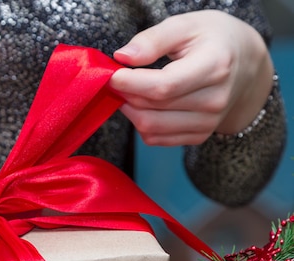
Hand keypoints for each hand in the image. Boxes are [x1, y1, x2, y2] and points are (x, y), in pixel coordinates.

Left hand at [109, 10, 274, 145]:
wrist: (245, 65)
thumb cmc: (212, 40)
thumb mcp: (186, 25)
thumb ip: (153, 40)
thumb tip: (123, 57)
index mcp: (215, 66)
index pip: (164, 86)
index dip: (130, 83)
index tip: (112, 74)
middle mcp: (215, 100)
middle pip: (152, 108)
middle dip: (125, 94)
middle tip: (117, 79)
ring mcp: (208, 122)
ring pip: (149, 128)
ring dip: (130, 110)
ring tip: (130, 90)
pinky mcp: (198, 136)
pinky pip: (155, 138)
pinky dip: (140, 123)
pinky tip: (143, 105)